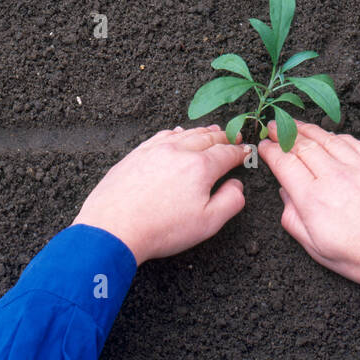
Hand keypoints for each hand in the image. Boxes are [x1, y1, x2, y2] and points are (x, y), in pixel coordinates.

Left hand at [73, 124, 248, 264]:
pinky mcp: (137, 154)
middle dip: (223, 137)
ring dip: (202, 131)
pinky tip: (178, 133)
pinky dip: (176, 132)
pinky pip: (162, 135)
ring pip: (185, 133)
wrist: (113, 228)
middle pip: (207, 137)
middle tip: (232, 136)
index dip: (239, 152)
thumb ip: (230, 201)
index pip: (226, 153)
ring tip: (212, 130)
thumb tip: (237, 185)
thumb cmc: (161, 229)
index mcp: (200, 167)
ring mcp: (156, 149)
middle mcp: (179, 151)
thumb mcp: (207, 223)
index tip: (246, 152)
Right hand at [259, 120, 359, 290]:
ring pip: (327, 139)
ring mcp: (359, 167)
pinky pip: (354, 142)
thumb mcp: (318, 250)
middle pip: (303, 145)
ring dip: (308, 129)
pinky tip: (331, 135)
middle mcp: (334, 177)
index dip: (270, 151)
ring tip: (296, 124)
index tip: (263, 145)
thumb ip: (294, 221)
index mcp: (314, 200)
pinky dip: (338, 136)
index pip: (284, 163)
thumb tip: (284, 195)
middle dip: (285, 133)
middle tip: (275, 126)